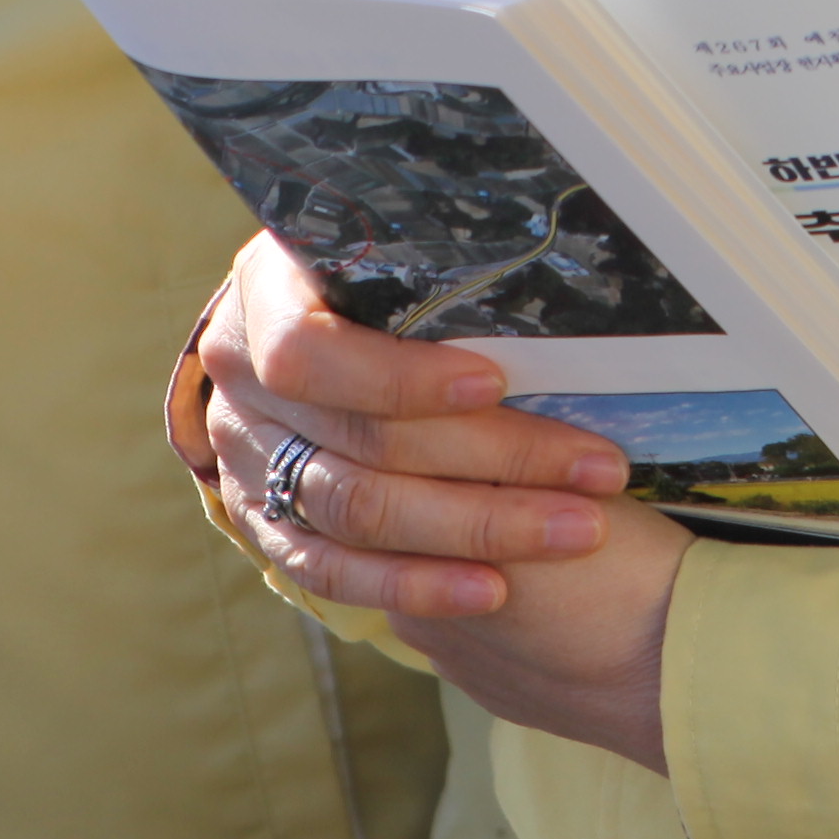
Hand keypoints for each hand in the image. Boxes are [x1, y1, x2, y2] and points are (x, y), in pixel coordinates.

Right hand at [187, 230, 689, 769]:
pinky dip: (418, 584)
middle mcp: (241, 386)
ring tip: (574, 529)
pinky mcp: (269, 528)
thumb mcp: (393, 250)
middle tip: (597, 469)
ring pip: (359, 512)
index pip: (311, 350)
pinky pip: (336, 572)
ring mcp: (247, 465)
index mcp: (264, 296)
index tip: (496, 384)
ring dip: (477, 526)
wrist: (306, 335)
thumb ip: (441, 271)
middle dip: (493, 457)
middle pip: (363, 440)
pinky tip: (492, 588)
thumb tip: (547, 288)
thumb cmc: (378, 276)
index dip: (400, 375)